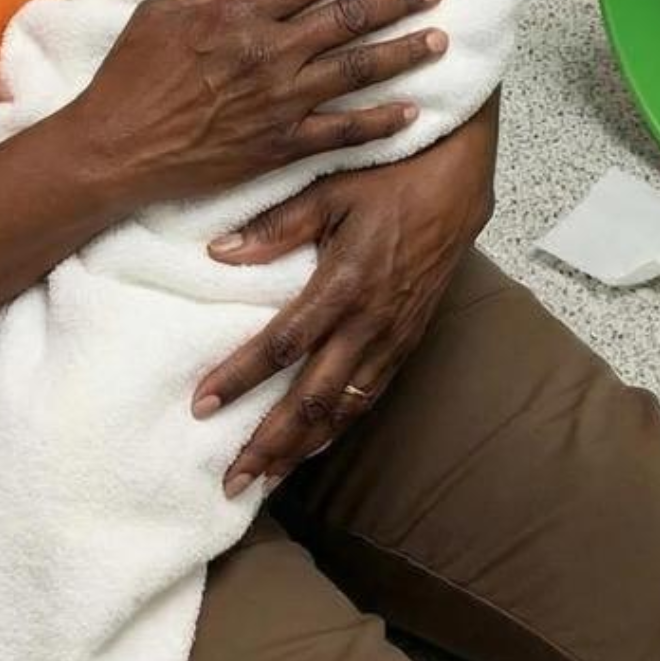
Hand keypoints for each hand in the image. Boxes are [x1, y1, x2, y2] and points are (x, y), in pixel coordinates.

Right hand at [79, 0, 446, 204]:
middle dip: (397, 0)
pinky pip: (343, 131)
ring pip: (357, 70)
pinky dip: (380, 121)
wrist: (116, 149)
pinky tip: (412, 112)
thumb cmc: (132, 75)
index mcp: (240, 13)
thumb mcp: (163, 9)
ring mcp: (279, 101)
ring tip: (439, 40)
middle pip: (348, 18)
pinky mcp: (280, 145)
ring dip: (403, 53)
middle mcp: (269, 52)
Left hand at [194, 92, 499, 496]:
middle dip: (270, 443)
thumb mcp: (330, 189)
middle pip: (313, 399)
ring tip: (263, 481)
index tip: (202, 405)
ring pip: (343, 411)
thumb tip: (219, 253)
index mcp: (345, 283)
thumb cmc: (390, 179)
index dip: (240, 378)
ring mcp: (392, 337)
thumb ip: (276, 226)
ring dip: (301, 450)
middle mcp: (370, 322)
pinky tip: (312, 448)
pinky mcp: (407, 342)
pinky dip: (338, 430)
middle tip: (231, 480)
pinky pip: (369, 398)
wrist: (458, 184)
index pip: (283, 344)